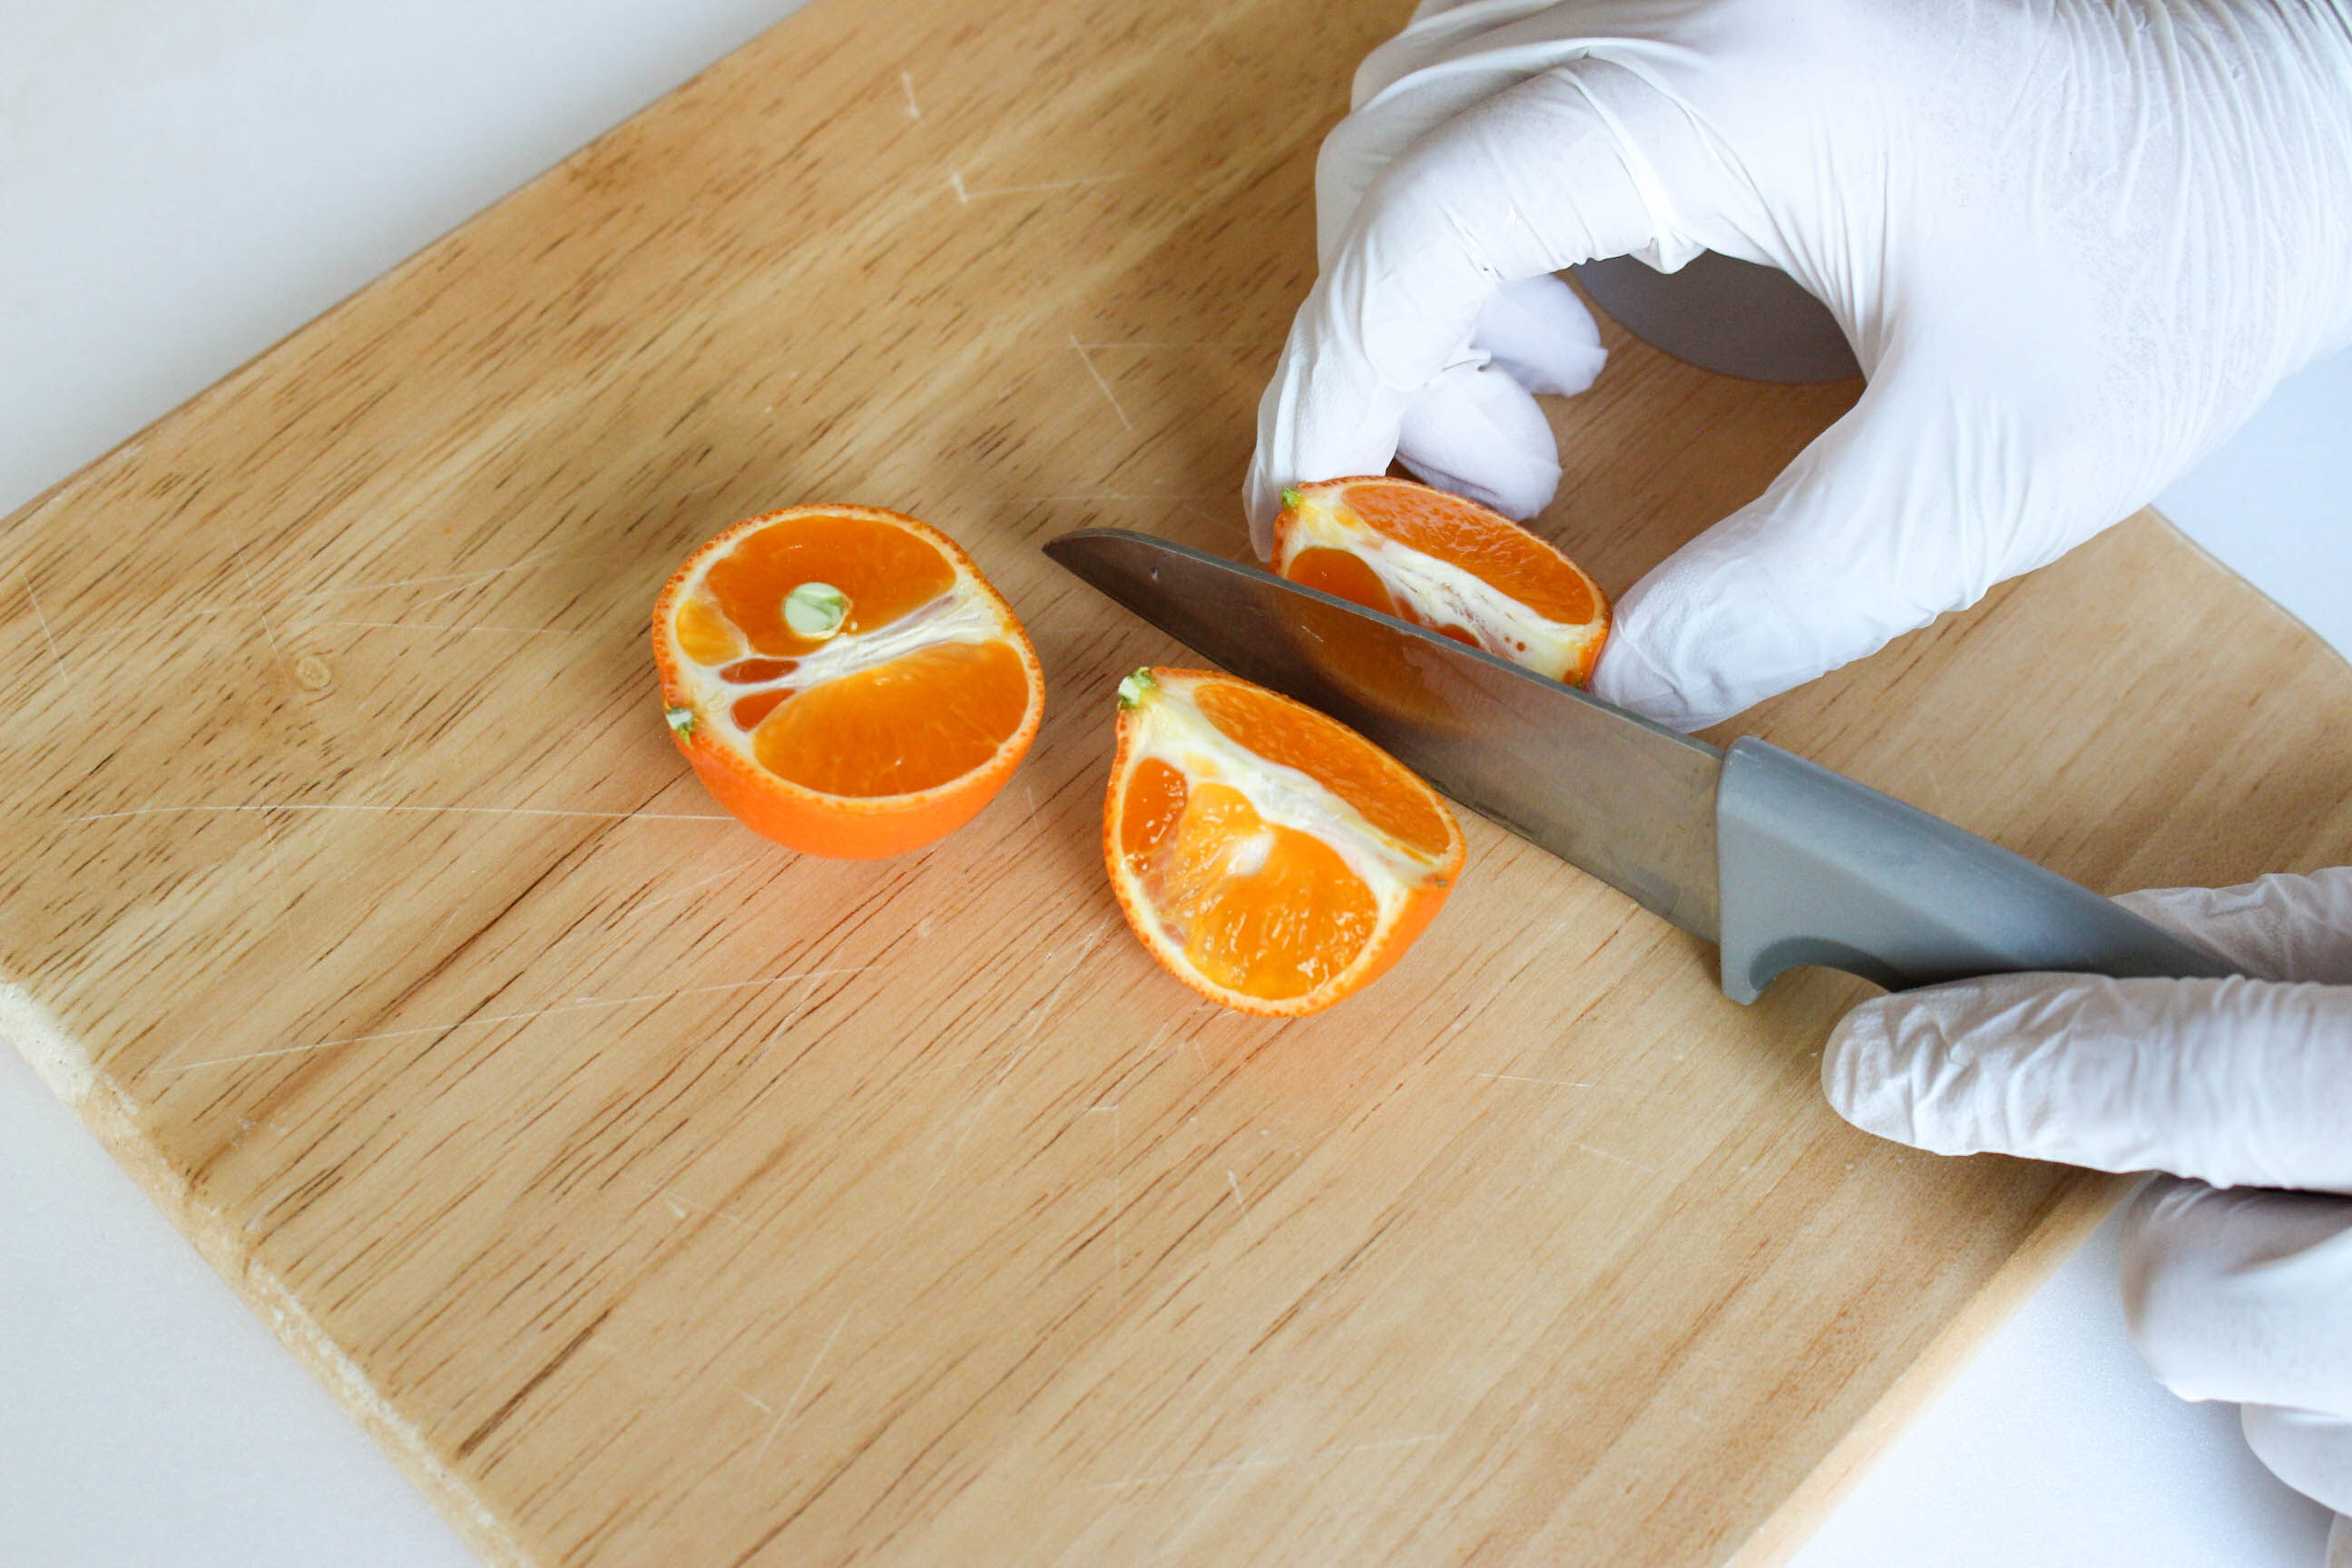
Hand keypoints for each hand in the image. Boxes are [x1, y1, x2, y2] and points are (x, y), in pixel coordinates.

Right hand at [1246, 0, 2351, 729]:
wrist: (2274, 127)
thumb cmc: (2169, 253)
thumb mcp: (1978, 470)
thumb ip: (1774, 600)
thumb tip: (1604, 688)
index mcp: (1745, 82)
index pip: (1425, 211)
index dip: (1340, 384)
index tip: (1321, 526)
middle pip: (1388, 163)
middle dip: (1382, 356)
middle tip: (1488, 503)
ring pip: (1419, 122)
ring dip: (1425, 291)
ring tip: (1537, 417)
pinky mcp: (1693, 16)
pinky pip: (1493, 94)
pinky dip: (1478, 227)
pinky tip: (1581, 323)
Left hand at [1824, 868, 2351, 1555]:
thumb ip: (2281, 946)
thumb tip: (2082, 949)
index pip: (2181, 1077)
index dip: (2003, 1065)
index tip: (1881, 1061)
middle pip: (2187, 1295)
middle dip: (2191, 1230)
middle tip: (2286, 1175)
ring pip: (2259, 1416)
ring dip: (2289, 1342)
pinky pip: (2329, 1519)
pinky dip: (2341, 1441)